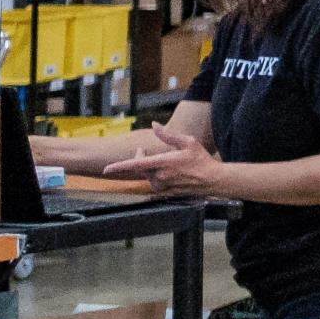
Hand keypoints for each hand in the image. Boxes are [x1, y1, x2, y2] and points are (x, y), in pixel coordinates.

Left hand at [103, 121, 225, 197]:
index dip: (118, 167)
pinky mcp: (166, 193)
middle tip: (142, 151)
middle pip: (140, 168)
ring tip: (162, 163)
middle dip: (139, 159)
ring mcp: (162, 186)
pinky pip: (154, 184)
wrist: (213, 180)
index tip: (106, 169)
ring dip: (149, 169)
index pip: (135, 165)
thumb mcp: (188, 142)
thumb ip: (168, 135)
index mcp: (163, 162)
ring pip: (147, 176)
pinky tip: (167, 173)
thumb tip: (154, 125)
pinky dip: (155, 177)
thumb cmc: (202, 160)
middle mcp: (160, 176)